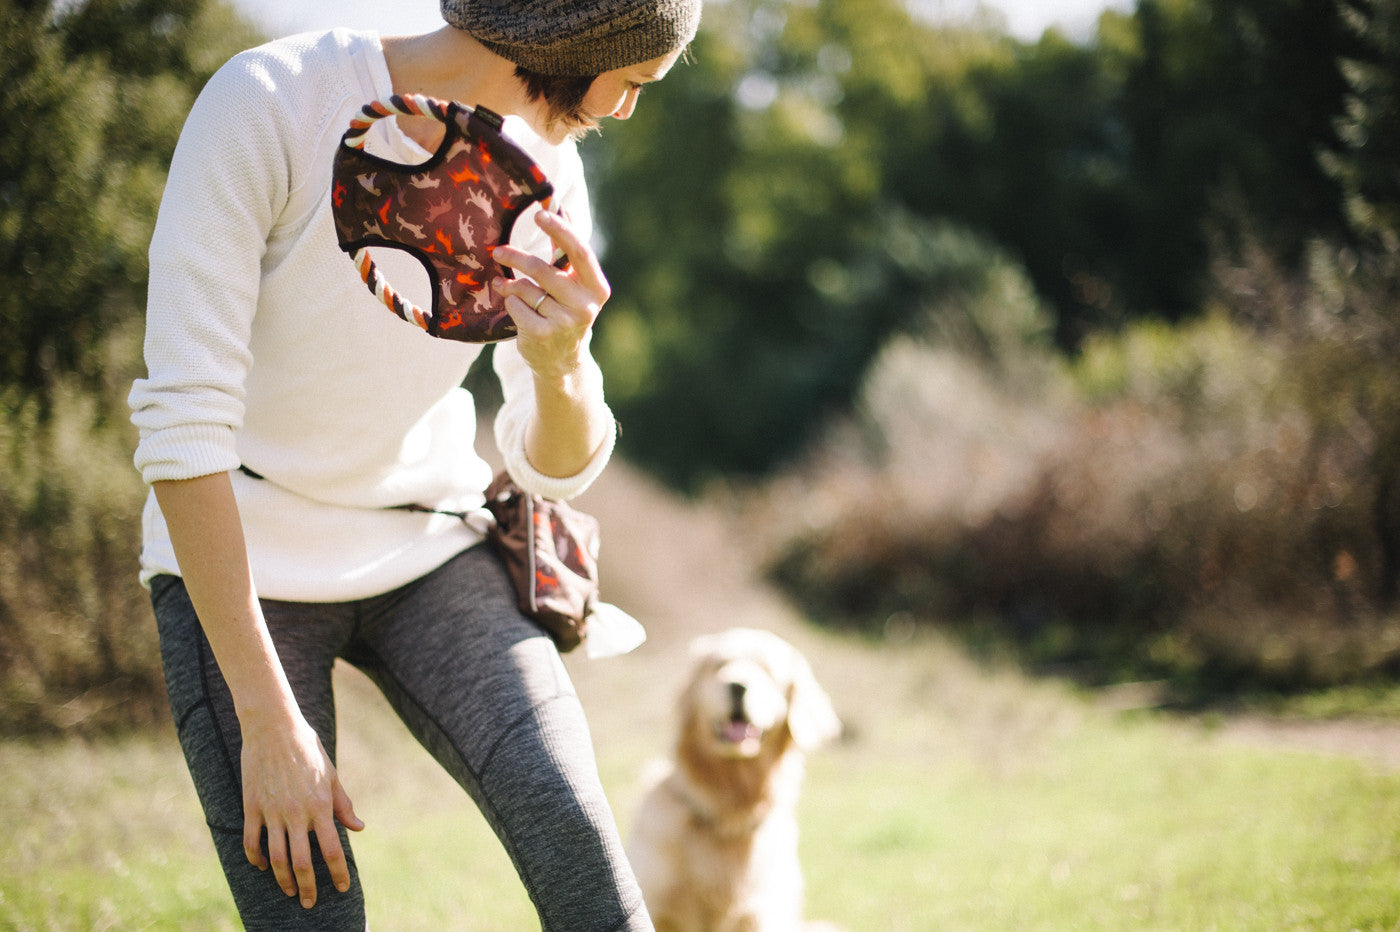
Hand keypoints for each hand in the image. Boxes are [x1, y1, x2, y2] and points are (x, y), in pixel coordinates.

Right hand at [240, 711, 363, 908]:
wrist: (273, 727)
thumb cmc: (307, 748)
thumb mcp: (331, 774)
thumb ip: (343, 804)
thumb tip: (359, 828)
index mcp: (320, 805)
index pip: (332, 850)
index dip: (338, 873)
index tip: (343, 888)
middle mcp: (296, 813)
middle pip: (302, 863)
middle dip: (308, 887)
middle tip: (311, 903)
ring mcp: (272, 812)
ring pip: (276, 858)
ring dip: (283, 880)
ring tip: (290, 891)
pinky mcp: (252, 806)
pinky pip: (251, 841)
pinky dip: (256, 859)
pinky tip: (262, 867)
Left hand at [493, 210, 610, 380]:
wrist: (562, 360)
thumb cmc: (565, 311)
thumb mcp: (573, 286)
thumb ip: (565, 255)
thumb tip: (557, 211)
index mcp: (597, 288)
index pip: (579, 252)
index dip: (560, 231)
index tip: (540, 215)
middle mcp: (585, 306)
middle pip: (543, 269)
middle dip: (516, 258)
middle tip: (498, 252)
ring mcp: (565, 323)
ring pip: (525, 288)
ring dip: (510, 285)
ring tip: (505, 286)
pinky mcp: (542, 335)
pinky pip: (515, 305)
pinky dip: (510, 303)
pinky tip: (516, 310)